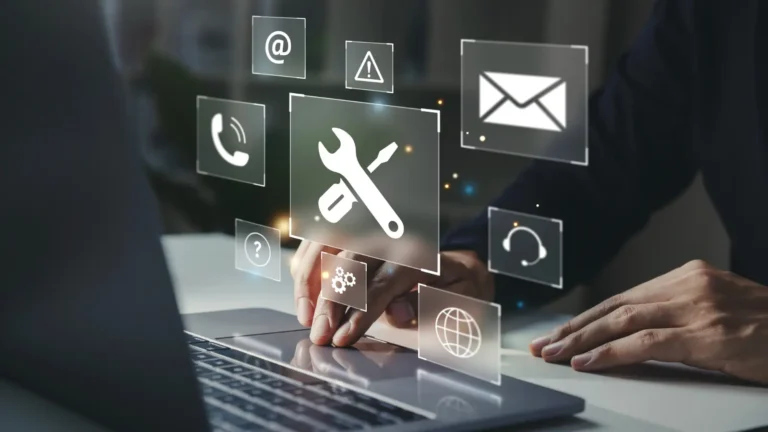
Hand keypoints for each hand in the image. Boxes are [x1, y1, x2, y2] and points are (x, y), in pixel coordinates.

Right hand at [290, 241, 493, 346]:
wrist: (462, 266)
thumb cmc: (457, 289)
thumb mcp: (458, 302)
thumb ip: (428, 308)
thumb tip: (397, 313)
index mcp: (420, 258)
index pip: (382, 284)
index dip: (359, 313)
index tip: (342, 337)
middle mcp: (392, 241)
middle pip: (350, 262)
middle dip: (329, 301)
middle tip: (318, 334)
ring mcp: (372, 235)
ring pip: (329, 245)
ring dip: (312, 280)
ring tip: (305, 316)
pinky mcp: (358, 237)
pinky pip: (323, 241)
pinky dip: (308, 263)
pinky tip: (304, 292)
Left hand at [529, 260, 767, 383]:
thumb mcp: (718, 310)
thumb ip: (678, 314)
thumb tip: (631, 333)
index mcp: (689, 276)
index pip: (624, 297)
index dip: (587, 317)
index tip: (560, 331)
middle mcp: (689, 284)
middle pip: (616, 306)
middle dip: (575, 327)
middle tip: (544, 343)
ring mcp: (698, 307)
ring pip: (623, 321)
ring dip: (582, 339)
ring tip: (555, 353)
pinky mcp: (707, 334)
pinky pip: (646, 342)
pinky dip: (612, 352)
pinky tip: (589, 361)